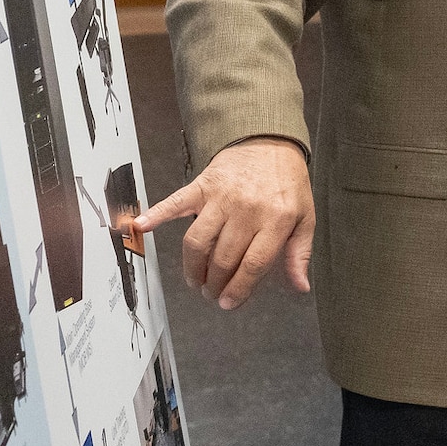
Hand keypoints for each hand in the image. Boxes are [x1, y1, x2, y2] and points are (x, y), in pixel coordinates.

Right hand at [132, 137, 314, 310]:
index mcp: (276, 220)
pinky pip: (176, 203)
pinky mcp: (202, 186)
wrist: (271, 142)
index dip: (239, 289)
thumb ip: (299, 253)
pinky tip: (141, 227)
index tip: (229, 303)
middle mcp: (247, 210)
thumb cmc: (287, 183)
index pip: (253, 264)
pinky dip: (156, 214)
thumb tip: (300, 286)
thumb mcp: (305, 217)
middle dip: (214, 284)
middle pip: (223, 258)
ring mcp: (222, 198)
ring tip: (195, 280)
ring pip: (198, 241)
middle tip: (212, 293)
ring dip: (192, 267)